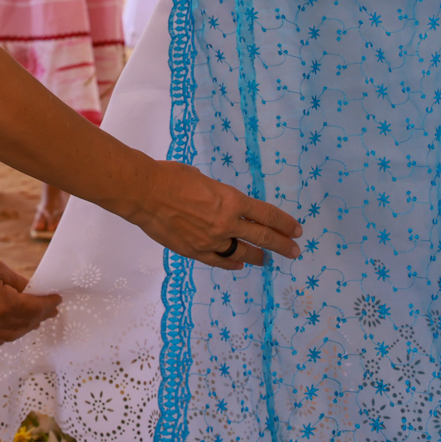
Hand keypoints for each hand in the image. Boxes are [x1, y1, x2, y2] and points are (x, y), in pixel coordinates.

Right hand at [0, 250, 59, 346]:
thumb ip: (19, 283)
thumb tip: (33, 290)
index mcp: (5, 305)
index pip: (36, 308)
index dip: (49, 304)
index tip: (57, 299)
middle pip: (27, 324)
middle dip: (40, 316)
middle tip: (50, 310)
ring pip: (13, 335)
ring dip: (26, 327)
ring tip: (34, 320)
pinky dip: (8, 335)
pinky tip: (11, 328)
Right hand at [122, 159, 302, 271]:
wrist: (144, 193)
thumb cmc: (170, 177)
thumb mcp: (202, 178)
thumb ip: (216, 194)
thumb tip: (217, 202)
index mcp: (231, 200)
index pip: (266, 215)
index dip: (284, 223)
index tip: (296, 230)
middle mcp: (226, 223)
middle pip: (262, 237)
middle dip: (282, 245)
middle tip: (294, 251)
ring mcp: (211, 241)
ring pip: (243, 252)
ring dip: (258, 256)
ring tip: (266, 260)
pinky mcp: (195, 251)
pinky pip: (219, 260)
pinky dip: (232, 262)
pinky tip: (240, 264)